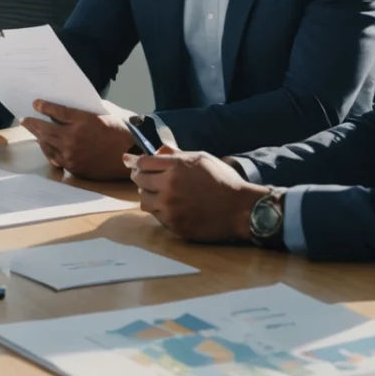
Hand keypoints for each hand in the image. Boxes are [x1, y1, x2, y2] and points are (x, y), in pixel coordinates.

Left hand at [21, 100, 136, 180]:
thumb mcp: (103, 115)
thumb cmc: (119, 133)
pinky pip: (54, 157)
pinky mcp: (73, 166)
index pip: (57, 111)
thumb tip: (67, 109)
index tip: (36, 103)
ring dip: (38, 136)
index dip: (44, 106)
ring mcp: (71, 153)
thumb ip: (84, 112)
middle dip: (33, 123)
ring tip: (32, 130)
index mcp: (82, 121)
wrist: (130, 157)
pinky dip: (47, 150)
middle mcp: (73, 137)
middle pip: (46, 128)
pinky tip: (44, 145)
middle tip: (25, 119)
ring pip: (47, 143)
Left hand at [125, 146, 263, 242]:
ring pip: (144, 200)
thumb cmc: (223, 181)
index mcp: (176, 167)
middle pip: (138, 180)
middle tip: (148, 178)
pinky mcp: (174, 225)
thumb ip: (175, 154)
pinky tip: (173, 207)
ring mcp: (170, 208)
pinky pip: (157, 216)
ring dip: (149, 195)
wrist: (240, 209)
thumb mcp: (201, 158)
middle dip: (140, 177)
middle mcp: (169, 187)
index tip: (134, 163)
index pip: (142, 162)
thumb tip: (155, 150)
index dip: (136, 162)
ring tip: (161, 193)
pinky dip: (160, 210)